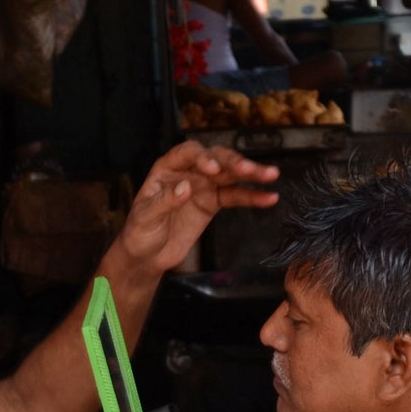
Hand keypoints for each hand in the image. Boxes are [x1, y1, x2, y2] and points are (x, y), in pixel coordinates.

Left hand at [120, 142, 279, 274]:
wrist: (146, 257)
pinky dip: (252, 196)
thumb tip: (186, 187)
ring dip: (250, 174)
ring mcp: (203, 186)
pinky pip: (235, 196)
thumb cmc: (139, 233)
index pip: (188, 154)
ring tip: (271, 175)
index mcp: (166, 169)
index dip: (202, 157)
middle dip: (232, 163)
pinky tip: (269, 198)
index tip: (213, 169)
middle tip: (248, 169)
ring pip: (230, 175)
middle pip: (215, 159)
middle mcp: (188, 172)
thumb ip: (165, 202)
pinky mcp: (213, 203)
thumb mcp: (145, 218)